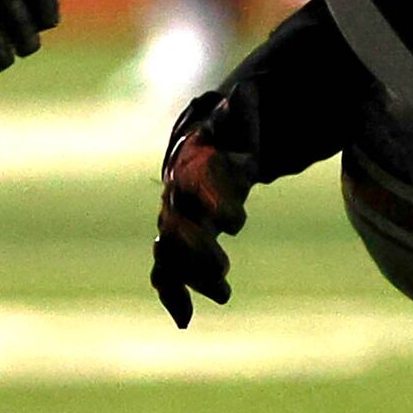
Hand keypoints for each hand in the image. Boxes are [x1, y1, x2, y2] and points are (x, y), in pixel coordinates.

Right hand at [152, 86, 259, 326]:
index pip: (194, 184)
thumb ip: (241, 108)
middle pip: (176, 226)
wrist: (216, 128)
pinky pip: (168, 265)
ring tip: (223, 293)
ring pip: (171, 250)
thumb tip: (242, 93)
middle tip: (223, 274)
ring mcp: (176, 212)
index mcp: (192, 158)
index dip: (212, 203)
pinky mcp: (182, 232)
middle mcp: (176, 189)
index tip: (236, 224)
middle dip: (197, 253)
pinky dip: (173, 292)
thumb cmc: (236, 118)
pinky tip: (184, 319)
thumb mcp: (243, 108)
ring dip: (192, 276)